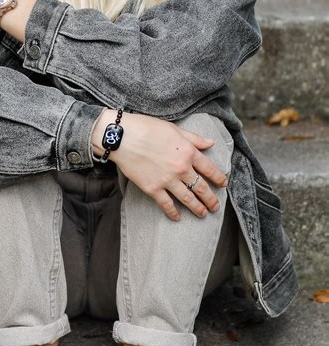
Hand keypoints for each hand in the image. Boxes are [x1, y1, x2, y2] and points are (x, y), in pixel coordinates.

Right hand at [92, 110, 227, 219]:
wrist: (123, 137)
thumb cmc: (147, 128)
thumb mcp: (174, 129)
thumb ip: (194, 138)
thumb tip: (210, 142)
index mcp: (188, 152)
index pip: (210, 169)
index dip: (219, 178)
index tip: (223, 184)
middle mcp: (181, 168)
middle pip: (201, 187)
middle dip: (211, 199)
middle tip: (216, 207)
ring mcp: (167, 180)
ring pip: (187, 199)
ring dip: (197, 208)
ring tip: (203, 214)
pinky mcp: (153, 188)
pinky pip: (166, 204)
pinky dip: (173, 213)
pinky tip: (177, 217)